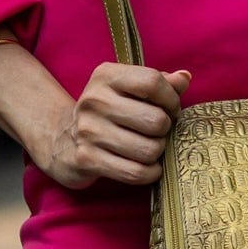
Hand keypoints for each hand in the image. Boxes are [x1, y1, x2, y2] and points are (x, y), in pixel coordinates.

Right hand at [38, 63, 191, 189]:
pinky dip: (150, 173)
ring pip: (148, 150)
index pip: (152, 82)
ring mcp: (89, 131)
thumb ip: (159, 82)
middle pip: (155, 120)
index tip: (172, 108)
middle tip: (160, 131)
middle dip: (166, 129)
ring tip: (152, 147)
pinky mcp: (87, 159)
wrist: (62, 138)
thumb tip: (184, 78)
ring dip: (158, 152)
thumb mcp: (128, 88)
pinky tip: (149, 167)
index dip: (171, 98)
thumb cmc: (108, 111)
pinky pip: (135, 172)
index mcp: (107, 76)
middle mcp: (95, 100)